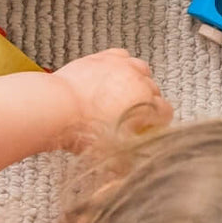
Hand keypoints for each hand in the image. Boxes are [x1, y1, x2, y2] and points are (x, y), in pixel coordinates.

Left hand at [51, 49, 171, 150]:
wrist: (55, 109)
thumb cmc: (82, 131)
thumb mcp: (112, 155)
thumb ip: (130, 160)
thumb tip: (135, 166)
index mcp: (147, 106)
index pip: (166, 112)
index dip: (158, 122)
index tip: (149, 127)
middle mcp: (139, 83)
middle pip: (154, 90)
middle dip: (147, 102)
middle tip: (132, 114)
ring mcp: (121, 67)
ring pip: (142, 70)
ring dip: (138, 80)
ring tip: (126, 91)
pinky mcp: (103, 58)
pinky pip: (122, 56)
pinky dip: (122, 64)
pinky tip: (114, 74)